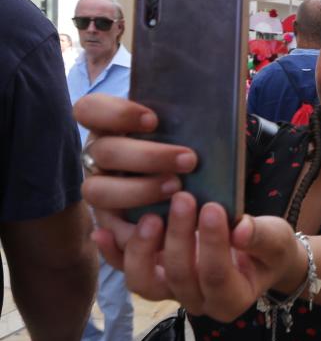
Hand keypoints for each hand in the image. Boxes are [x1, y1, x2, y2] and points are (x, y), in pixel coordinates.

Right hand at [73, 94, 198, 267]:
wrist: (196, 197)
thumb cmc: (187, 153)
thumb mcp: (184, 133)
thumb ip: (185, 121)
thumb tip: (210, 108)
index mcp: (110, 128)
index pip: (89, 110)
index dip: (116, 113)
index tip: (153, 120)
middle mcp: (99, 159)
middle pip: (105, 152)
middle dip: (148, 156)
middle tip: (189, 159)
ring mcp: (101, 192)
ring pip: (99, 191)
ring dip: (140, 190)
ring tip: (178, 189)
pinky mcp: (111, 226)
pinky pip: (109, 232)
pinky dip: (130, 231)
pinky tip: (157, 224)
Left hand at [118, 192, 306, 321]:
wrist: (258, 256)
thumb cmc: (269, 248)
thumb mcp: (276, 240)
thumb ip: (261, 237)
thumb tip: (240, 229)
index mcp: (232, 299)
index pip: (216, 276)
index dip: (212, 243)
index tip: (212, 207)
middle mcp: (199, 304)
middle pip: (181, 276)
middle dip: (180, 236)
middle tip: (183, 198)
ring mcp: (173, 292)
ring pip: (146, 283)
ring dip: (143, 249)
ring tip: (150, 217)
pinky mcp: (156, 278)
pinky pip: (129, 273)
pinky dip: (114, 254)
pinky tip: (102, 231)